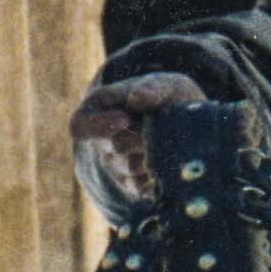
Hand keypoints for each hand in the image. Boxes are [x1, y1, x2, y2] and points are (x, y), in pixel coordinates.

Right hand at [68, 71, 207, 206]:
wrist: (190, 121)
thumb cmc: (169, 97)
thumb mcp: (166, 85)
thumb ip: (152, 88)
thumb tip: (136, 98)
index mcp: (96, 111)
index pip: (80, 126)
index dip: (99, 126)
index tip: (125, 119)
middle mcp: (101, 141)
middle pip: (115, 146)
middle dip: (143, 137)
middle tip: (166, 127)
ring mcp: (115, 164)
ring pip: (131, 167)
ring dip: (155, 155)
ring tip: (173, 140)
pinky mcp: (133, 183)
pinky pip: (141, 186)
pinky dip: (159, 175)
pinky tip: (174, 162)